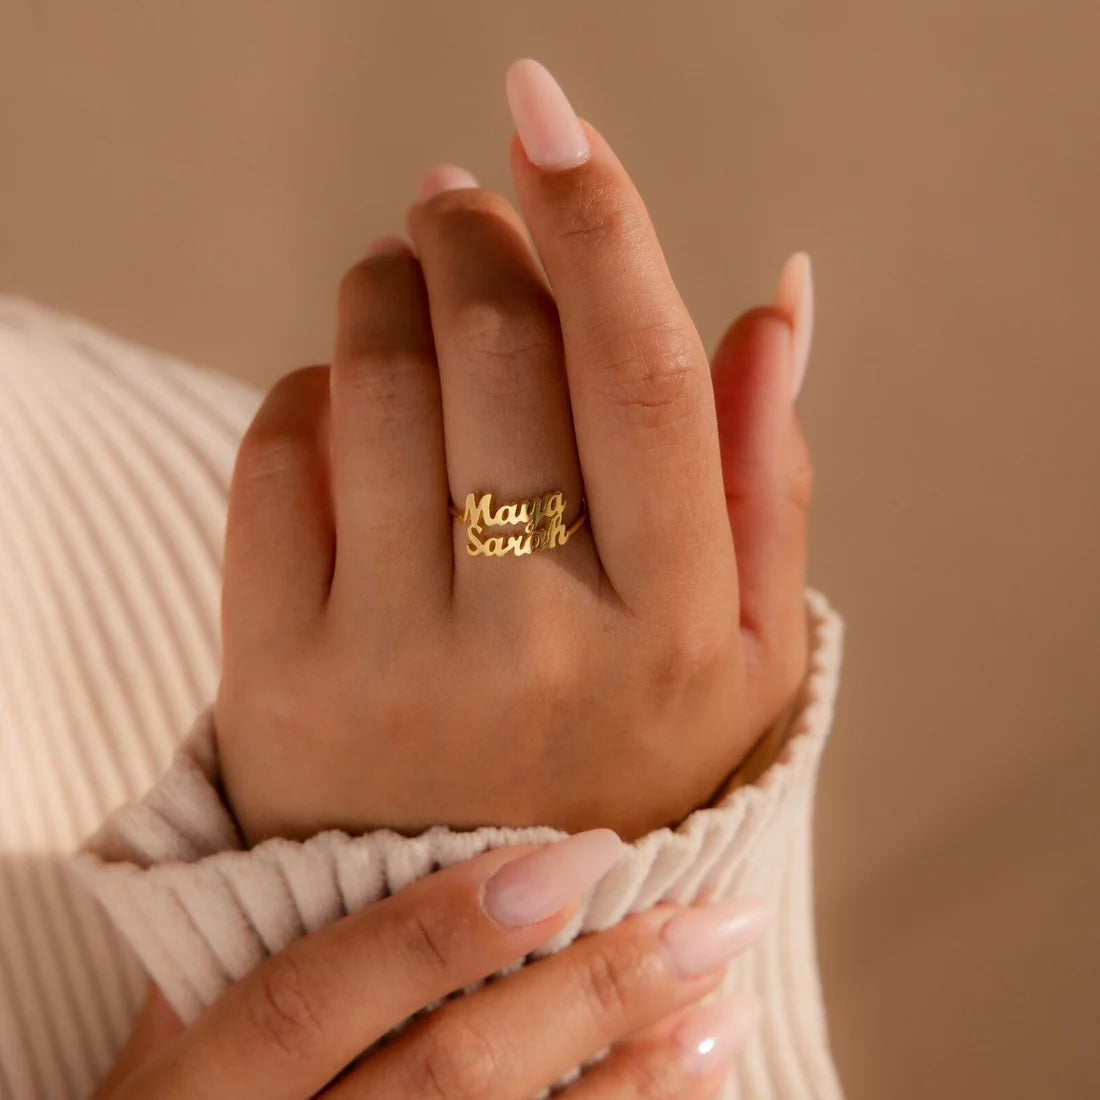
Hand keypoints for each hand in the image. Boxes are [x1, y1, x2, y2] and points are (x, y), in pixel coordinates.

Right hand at [96, 833, 767, 1097]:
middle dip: (589, 994)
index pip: (317, 996)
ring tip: (723, 995)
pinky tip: (689, 1074)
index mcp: (201, 1094)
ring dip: (635, 1075)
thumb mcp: (152, 1065)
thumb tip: (316, 848)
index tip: (578, 853)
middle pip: (449, 1077)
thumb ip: (222, 973)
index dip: (443, 925)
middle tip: (706, 919)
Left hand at [215, 59, 815, 843]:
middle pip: (499, 350)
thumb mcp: (745, 655)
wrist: (476, 929)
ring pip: (377, 381)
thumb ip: (766, 478)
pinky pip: (278, 463)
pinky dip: (307, 390)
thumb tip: (778, 297)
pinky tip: (344, 397)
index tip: (548, 106)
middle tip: (462, 200)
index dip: (599, 220)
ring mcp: (400, 664)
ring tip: (403, 273)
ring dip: (383, 285)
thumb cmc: (623, 767)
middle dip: (471, 231)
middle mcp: (542, 641)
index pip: (641, 375)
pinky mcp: (282, 680)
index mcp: (678, 625)